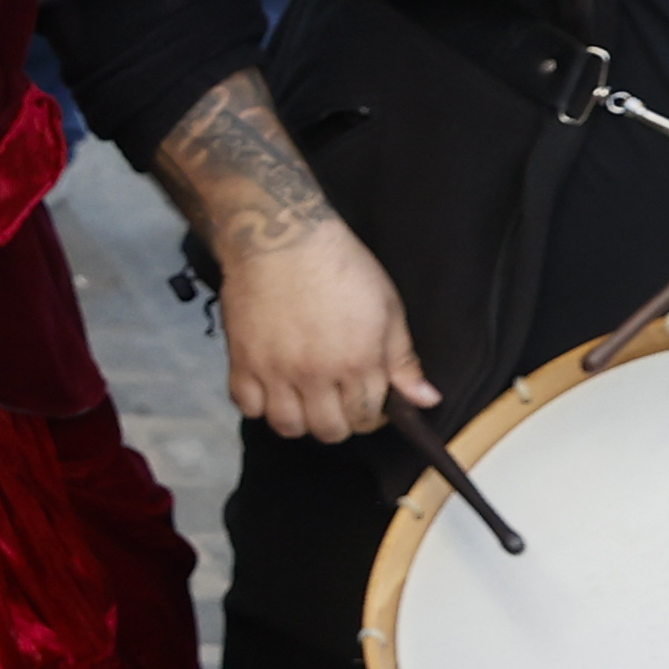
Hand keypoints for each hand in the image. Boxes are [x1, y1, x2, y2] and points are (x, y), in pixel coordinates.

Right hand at [216, 220, 433, 443]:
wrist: (282, 238)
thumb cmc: (341, 267)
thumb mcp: (387, 308)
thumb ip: (403, 361)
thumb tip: (425, 401)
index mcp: (357, 362)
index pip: (366, 418)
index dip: (371, 416)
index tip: (366, 401)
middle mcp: (316, 374)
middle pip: (329, 430)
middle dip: (339, 421)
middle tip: (336, 399)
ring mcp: (276, 370)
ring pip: (287, 426)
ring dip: (300, 419)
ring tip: (303, 399)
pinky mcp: (242, 360)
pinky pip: (247, 406)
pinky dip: (259, 404)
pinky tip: (271, 388)